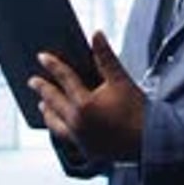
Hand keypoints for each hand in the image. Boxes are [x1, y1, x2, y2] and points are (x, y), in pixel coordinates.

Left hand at [27, 30, 144, 160]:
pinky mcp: (86, 150)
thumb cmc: (138, 109)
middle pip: (53, 102)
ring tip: (42, 105)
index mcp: (85, 104)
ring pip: (55, 124)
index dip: (53, 65)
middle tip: (33, 81)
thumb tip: (96, 34)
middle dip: (42, 89)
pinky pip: (66, 137)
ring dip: (47, 112)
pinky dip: (59, 127)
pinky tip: (60, 123)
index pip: (64, 79)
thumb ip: (105, 57)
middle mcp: (77, 123)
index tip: (42, 57)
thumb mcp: (121, 80)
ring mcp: (80, 139)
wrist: (151, 141)